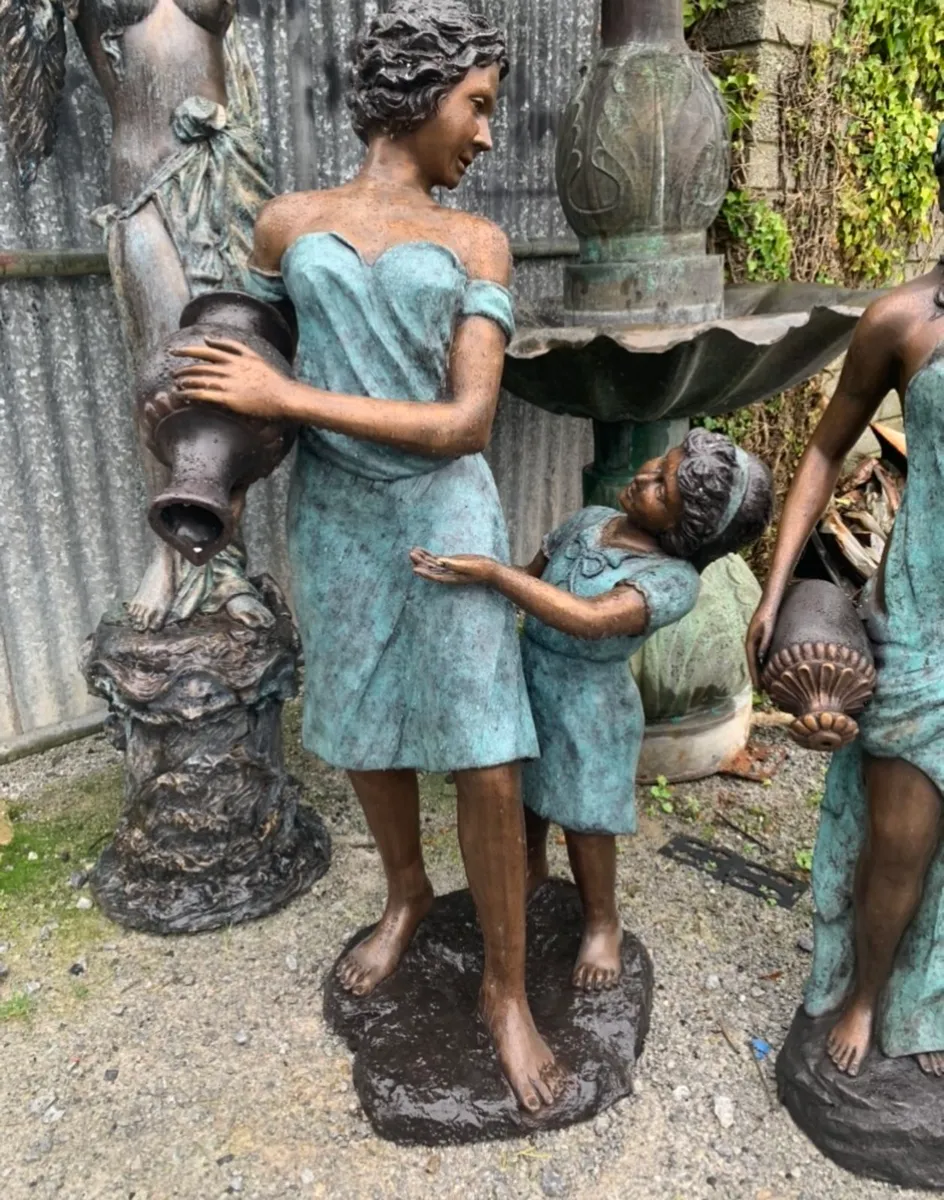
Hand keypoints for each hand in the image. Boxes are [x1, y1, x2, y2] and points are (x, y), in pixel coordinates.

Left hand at [171, 337, 287, 419]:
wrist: (284, 396)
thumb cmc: (272, 379)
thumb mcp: (254, 355)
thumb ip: (233, 345)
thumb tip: (209, 339)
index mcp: (235, 357)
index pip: (205, 351)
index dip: (188, 350)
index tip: (175, 352)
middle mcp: (229, 368)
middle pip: (199, 366)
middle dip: (183, 369)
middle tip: (173, 373)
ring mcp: (229, 383)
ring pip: (199, 380)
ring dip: (185, 382)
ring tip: (177, 384)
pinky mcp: (229, 398)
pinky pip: (204, 395)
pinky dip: (191, 394)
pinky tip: (183, 395)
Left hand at [410, 548, 496, 585]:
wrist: (488, 569)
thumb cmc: (480, 569)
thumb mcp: (467, 566)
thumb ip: (453, 564)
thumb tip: (439, 561)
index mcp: (450, 578)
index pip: (434, 576)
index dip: (424, 573)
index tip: (414, 569)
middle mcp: (446, 574)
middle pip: (430, 569)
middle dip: (420, 562)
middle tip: (411, 554)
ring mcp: (447, 568)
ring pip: (431, 564)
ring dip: (422, 558)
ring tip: (412, 551)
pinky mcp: (449, 562)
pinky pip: (436, 559)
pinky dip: (428, 554)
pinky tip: (420, 549)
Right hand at [745, 595, 781, 688]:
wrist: (769, 604)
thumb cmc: (768, 615)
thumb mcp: (767, 629)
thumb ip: (764, 642)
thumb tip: (762, 656)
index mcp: (750, 642)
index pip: (751, 662)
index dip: (755, 675)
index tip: (758, 687)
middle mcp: (750, 643)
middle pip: (752, 664)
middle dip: (756, 677)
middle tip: (762, 691)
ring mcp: (754, 642)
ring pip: (756, 660)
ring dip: (759, 671)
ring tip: (764, 684)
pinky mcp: (759, 640)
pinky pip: (759, 656)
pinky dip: (762, 664)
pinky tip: (767, 670)